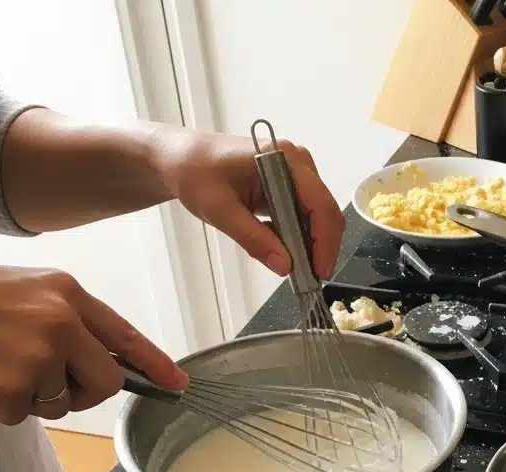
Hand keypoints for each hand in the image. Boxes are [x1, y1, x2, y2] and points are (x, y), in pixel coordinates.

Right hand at [0, 266, 186, 424]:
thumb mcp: (28, 292)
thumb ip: (70, 321)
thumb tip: (111, 361)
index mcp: (67, 292)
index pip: (126, 334)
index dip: (156, 365)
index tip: (178, 385)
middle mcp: (60, 320)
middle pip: (105, 382)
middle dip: (81, 392)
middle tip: (45, 379)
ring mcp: (38, 353)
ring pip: (60, 403)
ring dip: (32, 396)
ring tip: (0, 363)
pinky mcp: (12, 384)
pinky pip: (23, 414)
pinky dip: (2, 404)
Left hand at [150, 128, 343, 279]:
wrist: (179, 158)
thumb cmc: (193, 173)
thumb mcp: (218, 209)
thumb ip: (253, 238)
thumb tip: (285, 266)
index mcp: (284, 159)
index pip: (319, 204)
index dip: (324, 241)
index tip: (319, 272)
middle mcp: (298, 165)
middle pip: (326, 212)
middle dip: (321, 247)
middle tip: (309, 278)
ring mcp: (295, 176)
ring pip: (319, 218)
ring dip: (311, 246)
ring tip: (297, 270)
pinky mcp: (289, 189)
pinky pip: (304, 219)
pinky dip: (299, 239)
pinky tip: (283, 251)